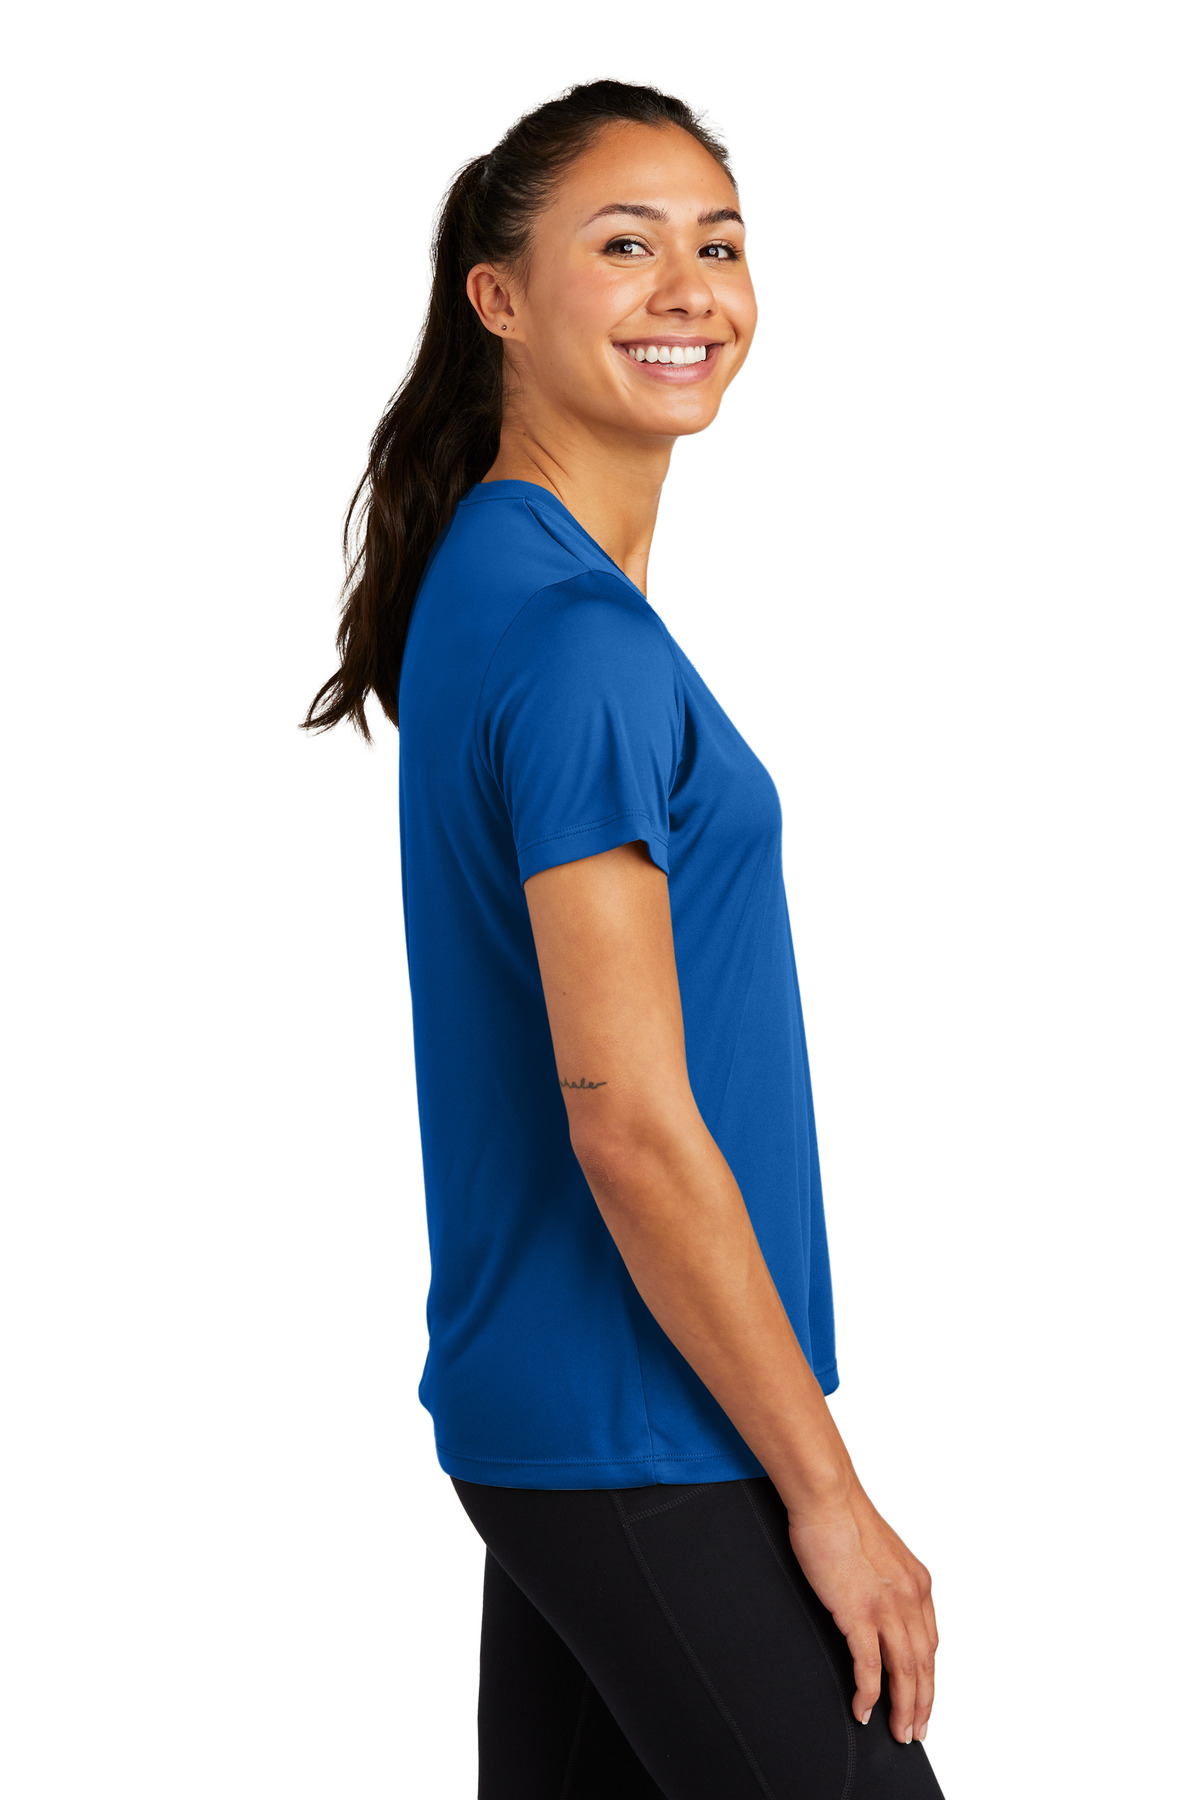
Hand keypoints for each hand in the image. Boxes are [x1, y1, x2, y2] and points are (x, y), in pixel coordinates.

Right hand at [786, 1483, 937, 1744]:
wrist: (827, 1497)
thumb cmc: (843, 1516)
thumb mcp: (879, 1553)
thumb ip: (886, 1582)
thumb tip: (875, 1601)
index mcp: (917, 1583)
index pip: (929, 1642)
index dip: (928, 1676)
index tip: (923, 1697)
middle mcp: (910, 1598)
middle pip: (924, 1664)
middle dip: (922, 1703)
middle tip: (916, 1730)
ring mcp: (887, 1607)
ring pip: (905, 1672)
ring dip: (904, 1708)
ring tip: (899, 1732)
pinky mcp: (859, 1612)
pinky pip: (869, 1666)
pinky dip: (870, 1693)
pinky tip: (864, 1709)